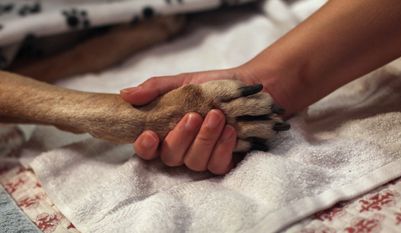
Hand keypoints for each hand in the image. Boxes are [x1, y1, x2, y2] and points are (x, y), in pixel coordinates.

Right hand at [120, 68, 258, 174]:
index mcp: (165, 130)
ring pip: (194, 162)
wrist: (247, 87)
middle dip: (181, 137)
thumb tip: (125, 93)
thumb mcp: (183, 81)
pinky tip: (230, 131)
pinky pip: (216, 166)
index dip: (144, 147)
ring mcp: (201, 156)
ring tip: (217, 116)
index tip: (149, 134)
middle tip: (194, 116)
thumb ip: (155, 88)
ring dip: (204, 140)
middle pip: (170, 157)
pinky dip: (222, 148)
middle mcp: (181, 148)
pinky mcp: (222, 161)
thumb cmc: (211, 85)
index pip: (147, 149)